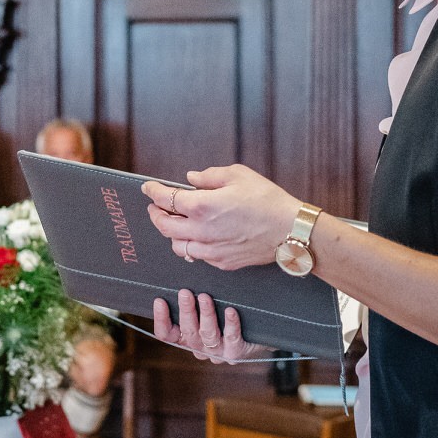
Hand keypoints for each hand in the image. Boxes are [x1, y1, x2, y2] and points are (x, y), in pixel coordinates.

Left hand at [142, 164, 300, 269]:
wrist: (290, 230)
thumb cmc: (267, 200)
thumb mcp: (238, 175)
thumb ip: (209, 176)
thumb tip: (191, 178)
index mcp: (202, 206)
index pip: (165, 199)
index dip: (152, 191)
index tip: (148, 187)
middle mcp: (201, 231)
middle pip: (164, 226)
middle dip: (155, 214)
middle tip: (156, 206)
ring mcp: (210, 250)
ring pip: (177, 245)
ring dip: (172, 233)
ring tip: (176, 223)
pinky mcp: (222, 262)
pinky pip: (197, 256)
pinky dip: (191, 246)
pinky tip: (196, 238)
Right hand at [153, 290, 271, 361]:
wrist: (258, 336)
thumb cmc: (224, 317)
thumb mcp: (204, 311)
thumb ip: (191, 301)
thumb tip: (178, 275)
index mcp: (187, 339)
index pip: (167, 334)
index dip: (161, 319)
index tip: (159, 300)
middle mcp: (200, 348)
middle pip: (188, 332)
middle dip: (186, 311)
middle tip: (185, 292)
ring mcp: (218, 353)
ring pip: (208, 334)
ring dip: (206, 315)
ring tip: (205, 297)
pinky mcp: (236, 353)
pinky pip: (232, 338)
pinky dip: (230, 324)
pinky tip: (230, 310)